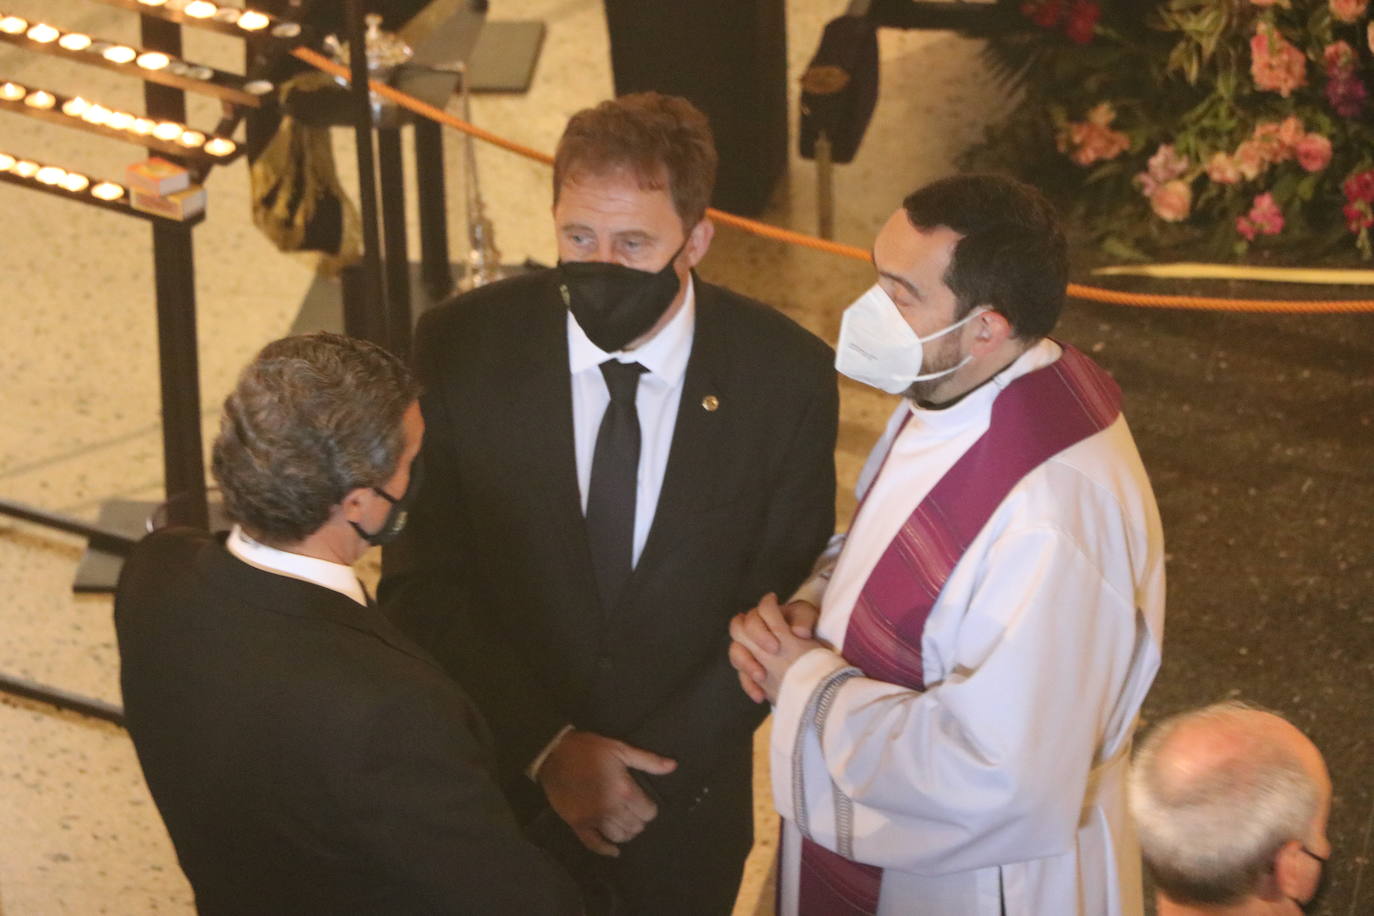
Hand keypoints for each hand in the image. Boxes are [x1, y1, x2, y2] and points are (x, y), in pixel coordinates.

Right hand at [538, 730, 675, 856]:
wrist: (555, 753)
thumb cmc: (590, 749)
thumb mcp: (621, 749)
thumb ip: (648, 761)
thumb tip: (673, 766)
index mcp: (624, 790)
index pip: (648, 812)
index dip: (649, 808)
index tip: (644, 802)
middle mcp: (610, 808)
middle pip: (635, 827)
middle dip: (638, 820)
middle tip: (634, 811)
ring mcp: (593, 818)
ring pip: (618, 837)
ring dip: (625, 832)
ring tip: (624, 823)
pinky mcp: (578, 824)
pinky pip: (594, 844)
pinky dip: (606, 850)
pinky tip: (613, 850)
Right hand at [729, 593, 823, 703]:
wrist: (812, 653)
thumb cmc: (809, 631)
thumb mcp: (810, 622)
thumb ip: (804, 621)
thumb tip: (799, 632)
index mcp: (769, 613)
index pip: (760, 610)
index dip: (767, 621)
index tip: (781, 638)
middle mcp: (755, 629)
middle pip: (739, 626)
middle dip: (755, 638)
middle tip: (774, 651)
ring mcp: (750, 649)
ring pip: (735, 651)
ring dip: (746, 663)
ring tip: (762, 677)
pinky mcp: (752, 669)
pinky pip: (742, 676)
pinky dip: (749, 686)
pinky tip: (760, 696)